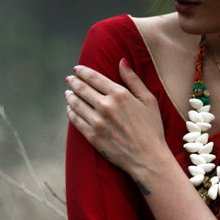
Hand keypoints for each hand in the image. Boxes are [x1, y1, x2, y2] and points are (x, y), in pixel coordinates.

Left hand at [64, 60, 170, 183]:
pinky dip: (71, 113)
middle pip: (82, 89)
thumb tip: (121, 61)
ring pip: (76, 104)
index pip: (94, 78)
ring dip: (70, 96)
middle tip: (70, 79)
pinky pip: (76, 121)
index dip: (83, 72)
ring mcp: (97, 122)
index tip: (77, 69)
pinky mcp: (92, 136)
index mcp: (119, 94)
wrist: (148, 158)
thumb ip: (133, 80)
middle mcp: (105, 106)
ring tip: (68, 93)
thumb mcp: (148, 100)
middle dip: (74, 82)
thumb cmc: (152, 128)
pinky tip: (70, 109)